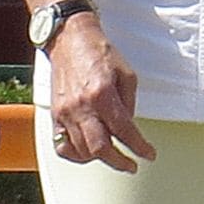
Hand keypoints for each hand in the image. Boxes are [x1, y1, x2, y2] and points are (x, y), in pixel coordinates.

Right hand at [45, 15, 155, 171]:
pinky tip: (86, 151)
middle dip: (119, 162)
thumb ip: (129, 104)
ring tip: (111, 155)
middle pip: (100, 149)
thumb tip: (128, 129)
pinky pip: (62, 145)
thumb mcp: (127, 74)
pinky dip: (75, 154)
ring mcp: (65, 112)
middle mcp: (82, 106)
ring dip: (99, 158)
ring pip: (81, 151)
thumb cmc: (98, 52)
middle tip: (131, 165)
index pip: (124, 131)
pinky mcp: (54, 113)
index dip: (139, 147)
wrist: (70, 38)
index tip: (148, 154)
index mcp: (103, 94)